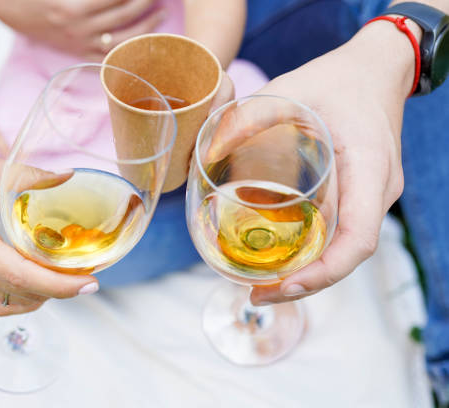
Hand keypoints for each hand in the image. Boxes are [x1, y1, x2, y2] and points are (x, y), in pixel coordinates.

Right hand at [0, 0, 164, 59]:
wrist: (4, 8)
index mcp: (71, 7)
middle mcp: (77, 27)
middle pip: (124, 13)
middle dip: (145, 1)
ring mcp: (78, 42)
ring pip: (121, 37)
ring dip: (145, 25)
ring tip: (160, 14)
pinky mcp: (77, 51)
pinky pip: (108, 54)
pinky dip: (127, 48)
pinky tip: (142, 40)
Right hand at [0, 154, 97, 314]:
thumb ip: (29, 175)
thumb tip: (68, 177)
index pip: (20, 275)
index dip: (58, 285)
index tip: (88, 284)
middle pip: (21, 293)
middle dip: (60, 290)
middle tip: (90, 278)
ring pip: (11, 302)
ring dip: (43, 295)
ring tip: (69, 277)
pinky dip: (24, 296)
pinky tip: (42, 278)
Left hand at [223, 28, 409, 304]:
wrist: (376, 70)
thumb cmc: (338, 79)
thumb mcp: (291, 88)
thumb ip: (248, 116)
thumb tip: (205, 154)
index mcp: (369, 167)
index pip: (359, 239)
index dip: (324, 272)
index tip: (284, 285)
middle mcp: (378, 190)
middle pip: (348, 253)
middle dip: (306, 282)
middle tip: (256, 293)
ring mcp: (373, 195)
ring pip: (344, 248)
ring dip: (308, 272)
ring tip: (262, 284)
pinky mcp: (362, 194)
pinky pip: (341, 232)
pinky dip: (313, 251)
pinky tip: (280, 255)